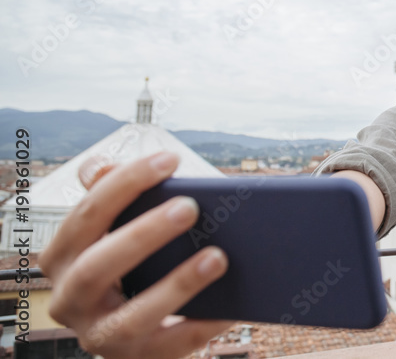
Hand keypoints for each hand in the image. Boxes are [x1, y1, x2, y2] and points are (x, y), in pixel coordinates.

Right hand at [38, 152, 231, 358]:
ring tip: (219, 257)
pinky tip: (231, 306)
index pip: (86, 215)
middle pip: (96, 267)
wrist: (139, 324)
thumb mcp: (117, 224)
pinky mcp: (136, 358)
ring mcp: (99, 335)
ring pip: (130, 317)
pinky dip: (201, 325)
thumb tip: (101, 167)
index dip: (125, 183)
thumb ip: (110, 193)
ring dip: (177, 285)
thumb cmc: (133, 257)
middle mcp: (70, 300)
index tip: (169, 159)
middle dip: (142, 235)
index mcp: (63, 258)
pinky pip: (170, 345)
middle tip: (190, 207)